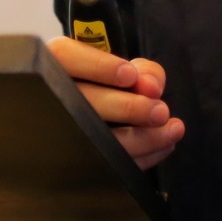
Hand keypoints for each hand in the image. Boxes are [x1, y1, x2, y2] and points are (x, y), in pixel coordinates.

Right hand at [48, 36, 183, 168]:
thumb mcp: (126, 70)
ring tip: (171, 130)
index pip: (65, 56)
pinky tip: (162, 146)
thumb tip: (151, 87)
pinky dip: (140, 158)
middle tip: (161, 112)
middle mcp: (49, 96)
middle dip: (128, 108)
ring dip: (141, 139)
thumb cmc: (110, 89)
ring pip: (92, 139)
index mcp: (56, 63)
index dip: (99, 66)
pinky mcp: (74, 163)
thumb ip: (143, 70)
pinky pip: (105, 164)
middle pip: (80, 102)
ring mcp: (57, 132)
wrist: (95, 122)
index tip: (130, 75)